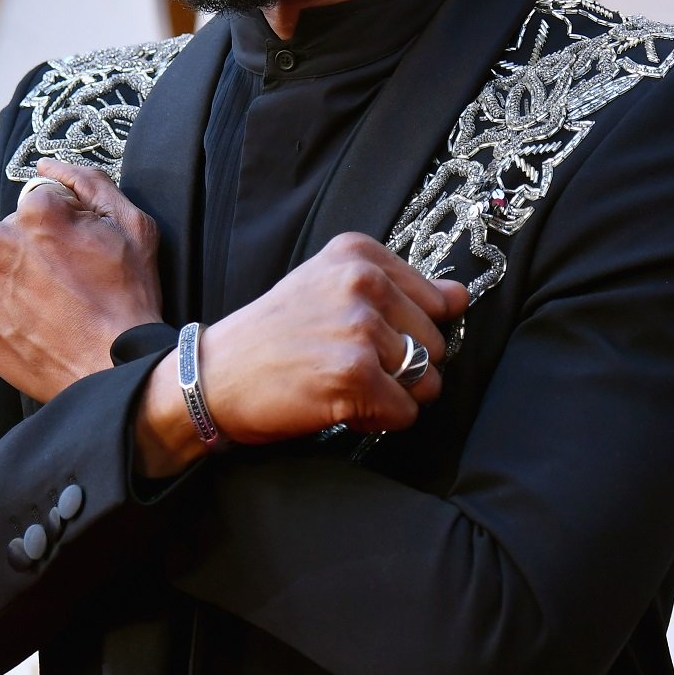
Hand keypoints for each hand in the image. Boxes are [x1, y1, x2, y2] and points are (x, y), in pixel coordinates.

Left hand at [0, 159, 165, 402]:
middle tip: (70, 284)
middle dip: (35, 250)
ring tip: (52, 308)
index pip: (41, 202)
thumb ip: (88, 182)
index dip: (67, 225)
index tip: (84, 254)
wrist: (115, 372)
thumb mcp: (132, 226)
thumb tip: (46, 164)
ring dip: (16, 279)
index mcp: (35, 212)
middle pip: (12, 232)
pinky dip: (2, 312)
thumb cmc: (130, 298)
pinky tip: (34, 326)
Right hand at [134, 233, 468, 475]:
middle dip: (401, 367)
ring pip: (427, 381)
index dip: (405, 332)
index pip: (438, 301)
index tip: (359, 335)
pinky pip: (406, 412)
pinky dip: (377, 420)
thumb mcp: (328, 290)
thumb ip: (398, 291)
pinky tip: (337, 404)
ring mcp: (361, 327)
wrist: (211, 377)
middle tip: (344, 364)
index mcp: (358, 254)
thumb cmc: (270, 338)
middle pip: (437, 344)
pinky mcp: (357, 374)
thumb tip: (461, 297)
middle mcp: (362, 282)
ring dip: (390, 395)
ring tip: (339, 382)